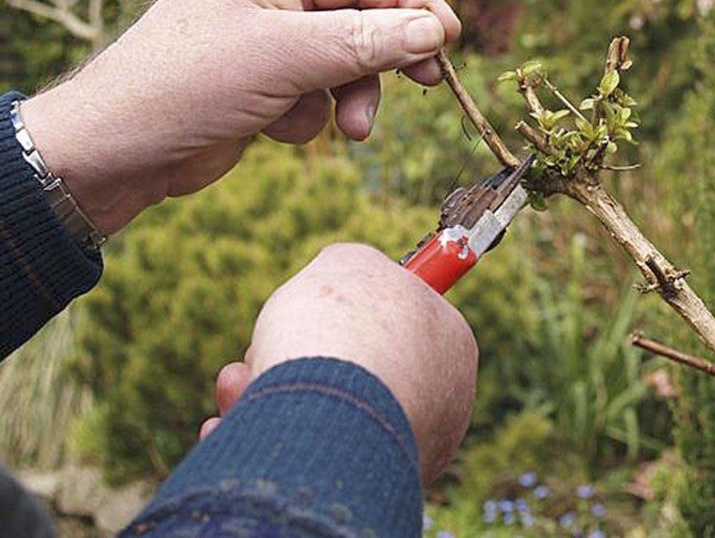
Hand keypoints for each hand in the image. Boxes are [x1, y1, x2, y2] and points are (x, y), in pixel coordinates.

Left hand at [19, 0, 460, 233]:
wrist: (118, 152)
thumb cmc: (188, 86)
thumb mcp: (286, 57)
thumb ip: (365, 41)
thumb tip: (431, 31)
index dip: (412, 2)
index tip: (449, 38)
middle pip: (359, 16)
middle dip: (385, 57)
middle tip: (427, 82)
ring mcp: (265, 40)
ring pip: (343, 61)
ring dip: (351, 97)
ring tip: (350, 129)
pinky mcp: (261, 83)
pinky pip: (315, 93)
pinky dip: (311, 116)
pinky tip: (279, 129)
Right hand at [198, 243, 477, 483]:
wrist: (330, 408)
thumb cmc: (345, 327)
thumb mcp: (347, 263)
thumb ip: (351, 263)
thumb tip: (344, 267)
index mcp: (449, 347)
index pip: (401, 325)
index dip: (349, 312)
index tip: (313, 307)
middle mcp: (437, 406)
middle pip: (353, 373)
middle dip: (292, 357)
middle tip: (256, 350)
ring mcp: (404, 451)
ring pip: (321, 415)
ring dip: (264, 395)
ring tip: (235, 384)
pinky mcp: (365, 488)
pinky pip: (305, 456)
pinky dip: (262, 440)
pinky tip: (227, 428)